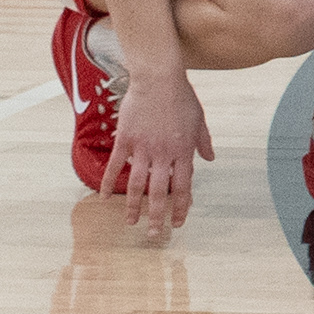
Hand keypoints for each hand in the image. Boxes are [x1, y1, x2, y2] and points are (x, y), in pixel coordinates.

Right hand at [108, 69, 213, 231]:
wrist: (159, 79)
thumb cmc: (182, 98)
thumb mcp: (200, 119)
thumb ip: (204, 141)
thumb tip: (211, 159)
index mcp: (184, 151)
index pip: (184, 187)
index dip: (182, 207)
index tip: (178, 223)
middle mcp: (164, 154)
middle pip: (159, 192)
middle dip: (157, 216)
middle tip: (153, 234)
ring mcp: (143, 148)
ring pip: (136, 185)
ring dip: (133, 207)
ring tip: (130, 223)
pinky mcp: (125, 141)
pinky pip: (115, 166)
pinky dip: (108, 183)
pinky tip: (103, 199)